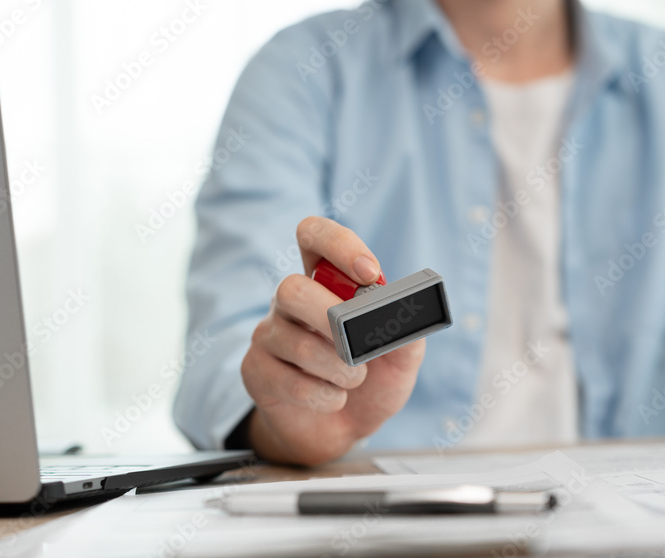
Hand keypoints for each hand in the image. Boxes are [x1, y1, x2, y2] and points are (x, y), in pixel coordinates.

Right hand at [240, 216, 425, 465]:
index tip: (370, 273)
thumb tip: (409, 312)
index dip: (338, 244)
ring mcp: (269, 335)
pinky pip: (287, 379)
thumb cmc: (372, 381)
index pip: (313, 234)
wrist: (344, 430)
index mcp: (325, 281)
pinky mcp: (255, 370)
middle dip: (332, 318)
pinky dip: (324, 395)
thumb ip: (408, 331)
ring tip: (354, 380)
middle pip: (292, 287)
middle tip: (357, 344)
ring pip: (293, 340)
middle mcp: (291, 301)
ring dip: (338, 368)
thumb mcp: (402, 357)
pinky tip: (333, 398)